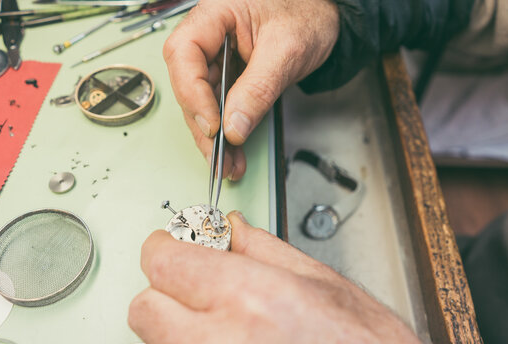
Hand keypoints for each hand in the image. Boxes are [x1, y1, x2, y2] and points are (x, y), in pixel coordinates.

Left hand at [129, 212, 432, 343]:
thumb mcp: (325, 284)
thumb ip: (265, 249)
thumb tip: (231, 230)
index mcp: (251, 298)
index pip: (165, 261)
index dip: (165, 245)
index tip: (172, 242)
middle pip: (145, 307)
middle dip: (165, 288)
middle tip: (194, 281)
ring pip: (160, 343)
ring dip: (180, 324)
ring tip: (226, 319)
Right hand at [163, 0, 339, 180]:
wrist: (323, 15)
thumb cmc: (306, 14)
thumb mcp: (285, 51)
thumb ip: (258, 89)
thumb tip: (234, 126)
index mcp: (214, 15)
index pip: (184, 53)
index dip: (192, 93)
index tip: (213, 125)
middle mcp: (208, 36)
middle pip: (190, 85)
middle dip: (204, 127)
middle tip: (218, 159)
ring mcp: (216, 57)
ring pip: (203, 102)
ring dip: (215, 137)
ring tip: (228, 165)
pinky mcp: (228, 75)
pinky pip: (221, 105)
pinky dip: (228, 130)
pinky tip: (233, 152)